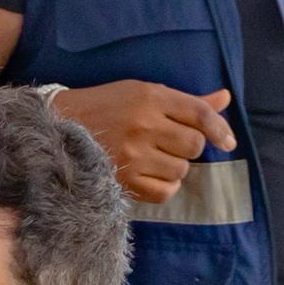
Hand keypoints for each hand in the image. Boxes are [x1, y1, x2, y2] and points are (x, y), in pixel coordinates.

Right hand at [58, 80, 237, 205]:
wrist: (55, 127)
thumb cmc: (105, 106)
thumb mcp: (142, 93)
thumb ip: (186, 102)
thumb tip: (225, 100)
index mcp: (150, 97)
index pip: (200, 114)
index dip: (220, 129)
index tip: (228, 143)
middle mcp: (144, 125)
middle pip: (194, 145)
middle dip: (188, 147)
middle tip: (169, 144)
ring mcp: (133, 154)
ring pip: (181, 170)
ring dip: (175, 167)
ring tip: (155, 159)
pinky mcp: (122, 179)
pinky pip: (165, 191)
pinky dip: (164, 187)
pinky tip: (151, 176)